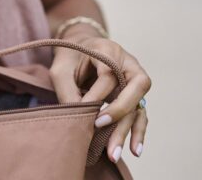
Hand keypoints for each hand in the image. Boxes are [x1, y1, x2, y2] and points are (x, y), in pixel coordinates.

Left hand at [49, 34, 150, 163]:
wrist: (78, 48)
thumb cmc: (68, 59)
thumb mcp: (60, 71)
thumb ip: (68, 92)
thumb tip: (80, 122)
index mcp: (108, 50)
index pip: (108, 75)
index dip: (97, 96)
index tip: (86, 115)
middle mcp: (127, 62)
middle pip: (133, 90)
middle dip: (119, 117)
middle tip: (103, 138)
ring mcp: (135, 78)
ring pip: (137, 105)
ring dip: (127, 131)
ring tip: (115, 153)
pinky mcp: (136, 94)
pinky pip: (140, 113)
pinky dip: (137, 132)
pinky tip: (134, 150)